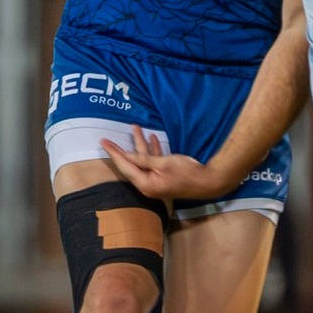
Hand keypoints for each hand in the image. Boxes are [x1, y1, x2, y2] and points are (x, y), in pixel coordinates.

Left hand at [100, 125, 231, 201]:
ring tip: (136, 128)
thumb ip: (145, 159)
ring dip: (140, 145)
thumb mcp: (164, 163)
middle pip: (131, 164)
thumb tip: (128, 156)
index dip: (114, 153)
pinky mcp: (164, 177)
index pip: (125, 166)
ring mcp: (156, 181)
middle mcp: (147, 184)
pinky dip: (152, 151)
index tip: (104, 142)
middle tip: (108, 139)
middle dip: (123, 149)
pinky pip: (153, 163)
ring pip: (143, 161)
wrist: (208, 182)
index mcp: (145, 183)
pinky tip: (151, 139)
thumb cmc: (187, 172)